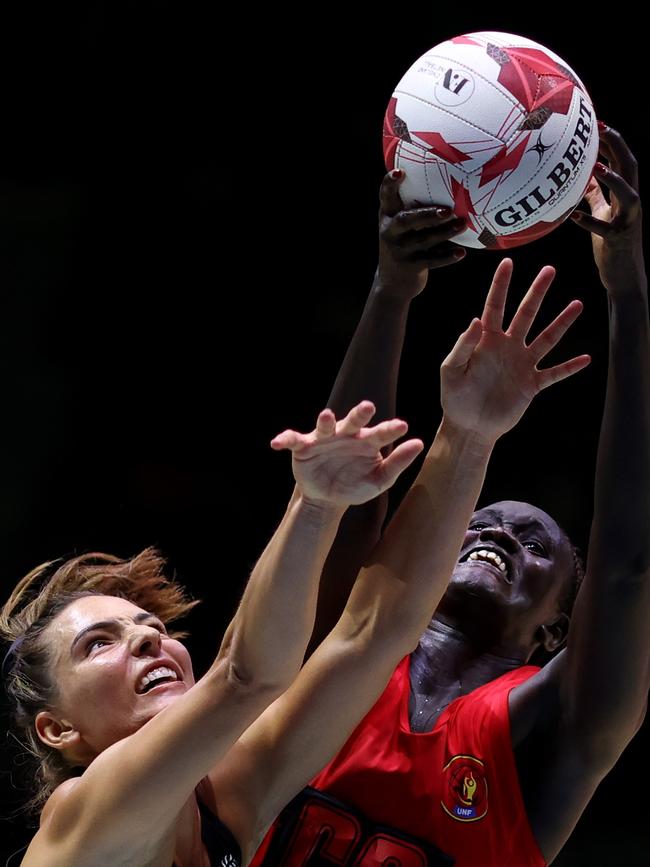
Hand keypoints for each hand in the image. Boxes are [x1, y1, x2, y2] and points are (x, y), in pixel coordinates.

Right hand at [271, 401, 423, 505]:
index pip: (381, 433)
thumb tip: (419, 443)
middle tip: (368, 407)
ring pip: (325, 425)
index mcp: (367, 441)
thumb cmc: (355, 485)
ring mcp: (323, 439)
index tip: (402, 426)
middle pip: (354, 420)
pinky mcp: (303, 446)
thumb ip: (397, 463)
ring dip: (325, 420)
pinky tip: (277, 443)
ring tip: (326, 415)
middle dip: (359, 413)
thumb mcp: (379, 481)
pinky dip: (285, 439)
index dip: (390, 429)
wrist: (326, 499)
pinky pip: (292, 439)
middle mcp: (346, 434)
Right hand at [376, 170, 466, 298]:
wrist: (392, 284)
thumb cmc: (403, 246)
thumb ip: (413, 210)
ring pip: (424, 239)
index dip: (390, 184)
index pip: (385, 197)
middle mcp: (390, 232)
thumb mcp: (400, 228)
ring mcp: (399, 251)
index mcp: (387, 217)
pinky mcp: (410, 267)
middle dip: (427, 214)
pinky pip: (431, 260)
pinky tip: (462, 253)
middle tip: (447, 210)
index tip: (400, 171)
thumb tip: (447, 186)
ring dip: (445, 232)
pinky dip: (447, 257)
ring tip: (463, 224)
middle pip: (406, 220)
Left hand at [440, 259, 589, 441]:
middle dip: (537, 292)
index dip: (501, 285)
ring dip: (561, 323)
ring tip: (577, 304)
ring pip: (546, 339)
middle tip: (550, 270)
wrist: (468, 426)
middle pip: (526, 314)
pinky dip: (570, 367)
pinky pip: (554, 373)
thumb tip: (475, 320)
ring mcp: (522, 364)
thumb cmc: (454, 397)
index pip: (494, 306)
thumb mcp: (451, 371)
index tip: (508, 262)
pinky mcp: (531, 385)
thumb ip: (463, 346)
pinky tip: (587, 359)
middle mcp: (507, 347)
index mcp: (486, 340)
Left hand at [570, 124, 642, 292]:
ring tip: (596, 167)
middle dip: (617, 146)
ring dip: (614, 179)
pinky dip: (590, 222)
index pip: (622, 161)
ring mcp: (627, 222)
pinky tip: (574, 217)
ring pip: (629, 195)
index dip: (612, 141)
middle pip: (631, 168)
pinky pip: (604, 229)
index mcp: (626, 195)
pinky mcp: (617, 241)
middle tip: (600, 128)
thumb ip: (596, 195)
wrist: (624, 275)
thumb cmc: (611, 243)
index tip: (597, 122)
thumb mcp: (604, 213)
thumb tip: (583, 177)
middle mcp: (631, 204)